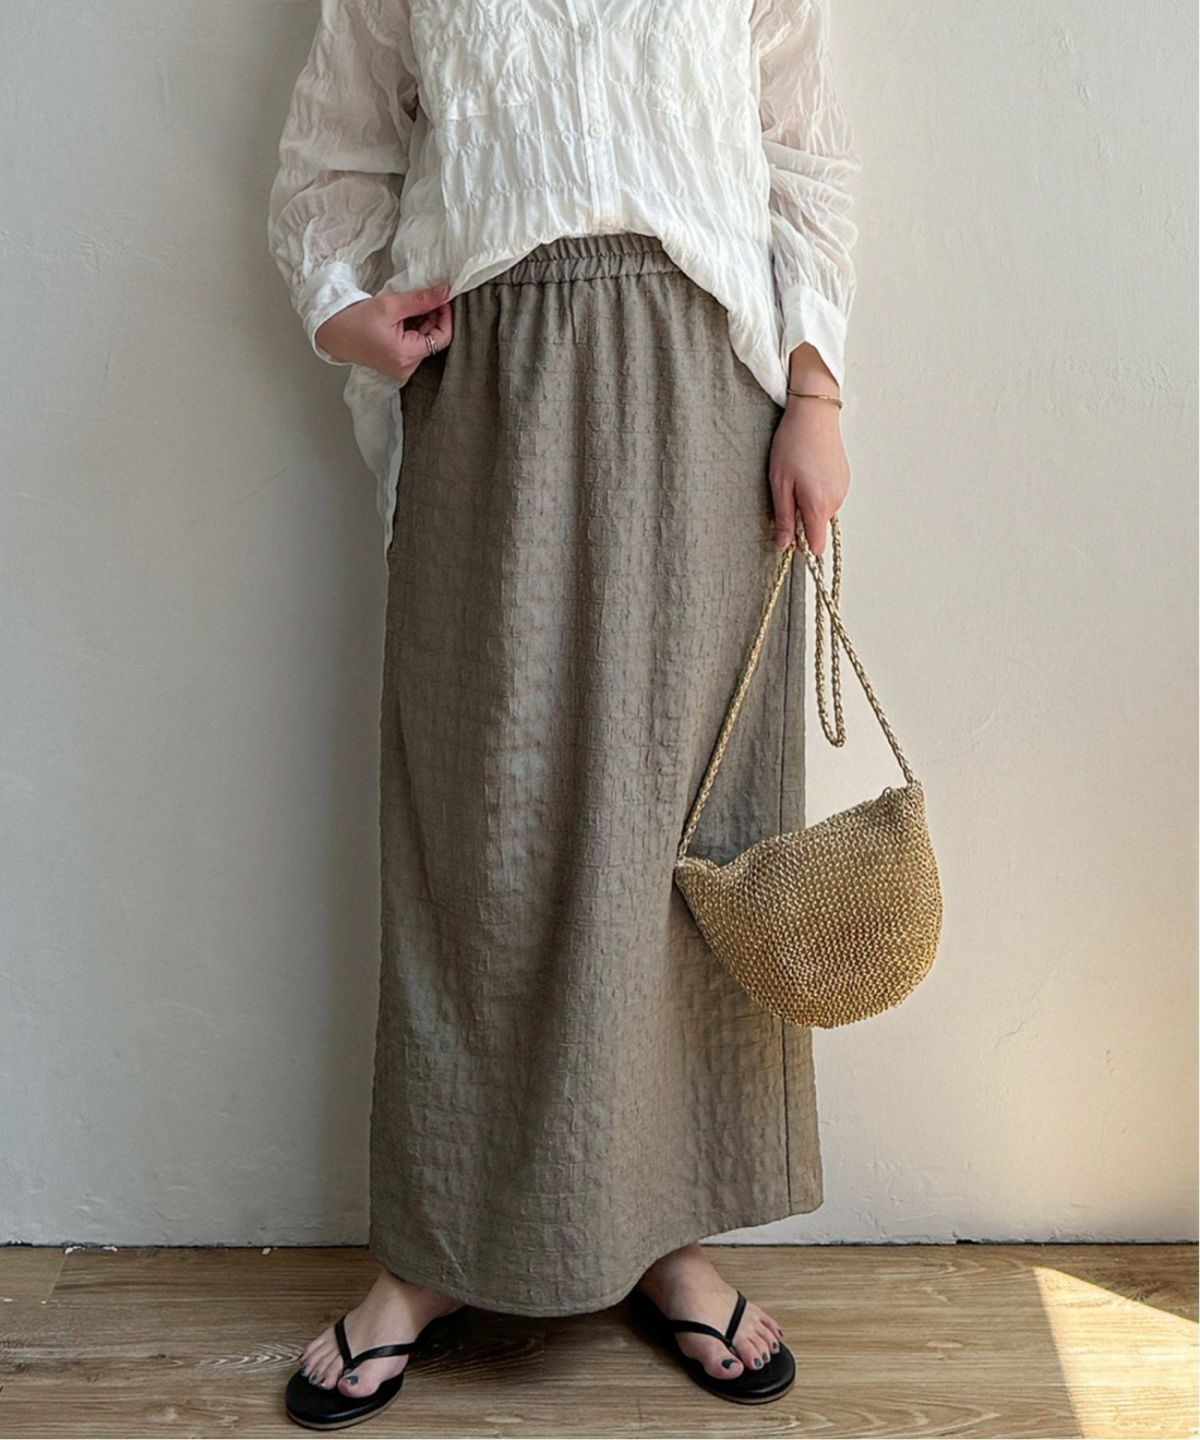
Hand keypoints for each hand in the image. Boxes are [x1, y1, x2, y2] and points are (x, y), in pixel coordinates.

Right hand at [314, 283, 453, 381]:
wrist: (333, 332)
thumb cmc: (355, 320)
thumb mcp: (391, 305)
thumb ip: (421, 299)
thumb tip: (445, 292)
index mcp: (406, 356)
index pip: (442, 337)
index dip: (445, 316)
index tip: (441, 298)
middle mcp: (406, 367)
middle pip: (434, 339)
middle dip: (433, 317)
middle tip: (425, 297)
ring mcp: (402, 368)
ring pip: (424, 341)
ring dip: (422, 321)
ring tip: (408, 306)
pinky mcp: (396, 363)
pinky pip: (413, 345)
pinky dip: (413, 329)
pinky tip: (402, 317)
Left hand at [767, 398, 849, 557]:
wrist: (814, 414)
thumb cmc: (793, 445)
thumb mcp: (780, 484)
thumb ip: (784, 518)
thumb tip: (785, 544)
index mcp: (818, 505)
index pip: (817, 546)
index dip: (802, 547)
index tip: (789, 538)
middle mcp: (836, 501)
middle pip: (818, 528)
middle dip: (802, 521)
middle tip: (786, 496)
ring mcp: (843, 489)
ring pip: (823, 512)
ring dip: (809, 505)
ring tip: (797, 479)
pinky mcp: (845, 479)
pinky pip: (830, 497)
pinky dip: (818, 493)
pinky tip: (809, 472)